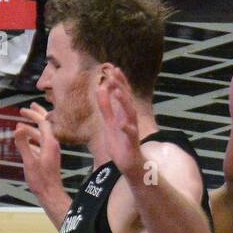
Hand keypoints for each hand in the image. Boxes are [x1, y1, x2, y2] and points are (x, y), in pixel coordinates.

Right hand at [14, 103, 61, 195]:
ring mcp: (51, 151)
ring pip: (41, 135)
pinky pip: (40, 144)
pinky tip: (26, 141)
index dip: (33, 114)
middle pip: (45, 125)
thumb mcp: (29, 161)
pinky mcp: (48, 158)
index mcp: (50, 143)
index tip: (23, 109)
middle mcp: (52, 145)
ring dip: (32, 128)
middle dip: (36, 115)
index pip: (43, 122)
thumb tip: (17, 128)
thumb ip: (23, 144)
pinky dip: (33, 139)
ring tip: (22, 124)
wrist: (50, 194)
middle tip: (28, 107)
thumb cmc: (41, 180)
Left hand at [95, 66, 145, 183]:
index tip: (113, 68)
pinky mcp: (131, 142)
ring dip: (124, 102)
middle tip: (114, 73)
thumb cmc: (120, 143)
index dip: (119, 81)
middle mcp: (129, 119)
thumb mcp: (109, 123)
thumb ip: (106, 107)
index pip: (122, 94)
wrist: (129, 164)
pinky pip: (130, 134)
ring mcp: (131, 130)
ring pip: (130, 113)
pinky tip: (122, 124)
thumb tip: (102, 89)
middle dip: (121, 86)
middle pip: (126, 99)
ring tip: (117, 91)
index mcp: (123, 114)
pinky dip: (127, 128)